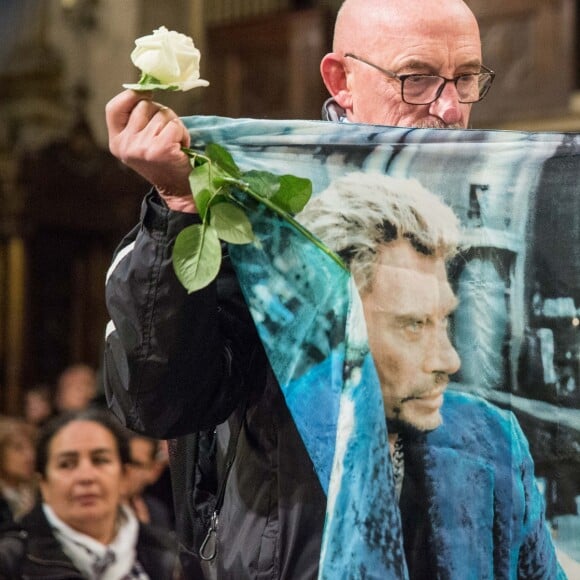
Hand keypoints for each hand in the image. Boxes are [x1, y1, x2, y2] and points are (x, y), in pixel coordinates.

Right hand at [106, 90, 196, 212]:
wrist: (179, 190)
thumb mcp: (143, 141)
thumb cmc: (165, 161)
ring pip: (162, 114)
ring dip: (175, 126)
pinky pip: (174, 126)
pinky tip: (181, 148)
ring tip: (175, 144)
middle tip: (168, 133)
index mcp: (116, 142)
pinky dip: (183, 134)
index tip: (146, 94)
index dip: (131, 96)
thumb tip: (146, 88)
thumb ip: (139, 119)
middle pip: (144, 105)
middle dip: (161, 113)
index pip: (113, 108)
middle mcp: (125, 145)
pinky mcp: (159, 149)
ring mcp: (141, 147)